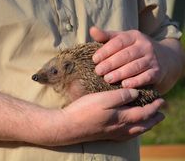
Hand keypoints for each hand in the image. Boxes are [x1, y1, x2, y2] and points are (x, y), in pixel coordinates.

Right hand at [39, 89, 164, 145]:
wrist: (68, 126)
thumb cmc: (84, 110)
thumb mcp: (103, 98)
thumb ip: (121, 96)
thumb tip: (136, 93)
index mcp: (122, 118)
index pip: (144, 112)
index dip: (154, 106)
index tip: (162, 100)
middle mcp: (120, 128)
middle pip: (143, 124)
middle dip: (154, 118)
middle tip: (161, 113)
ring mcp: (113, 133)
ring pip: (136, 131)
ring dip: (146, 126)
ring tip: (151, 122)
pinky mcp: (106, 135)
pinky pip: (127, 136)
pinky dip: (135, 132)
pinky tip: (131, 130)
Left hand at [89, 27, 183, 93]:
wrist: (164, 58)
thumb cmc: (134, 49)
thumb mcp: (122, 40)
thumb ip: (106, 37)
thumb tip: (92, 30)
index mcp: (134, 36)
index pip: (119, 41)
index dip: (106, 50)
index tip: (94, 59)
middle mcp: (145, 46)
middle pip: (126, 54)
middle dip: (111, 63)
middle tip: (98, 71)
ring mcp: (152, 59)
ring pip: (136, 66)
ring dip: (121, 73)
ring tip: (107, 79)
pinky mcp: (157, 72)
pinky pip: (147, 77)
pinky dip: (136, 81)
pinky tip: (125, 85)